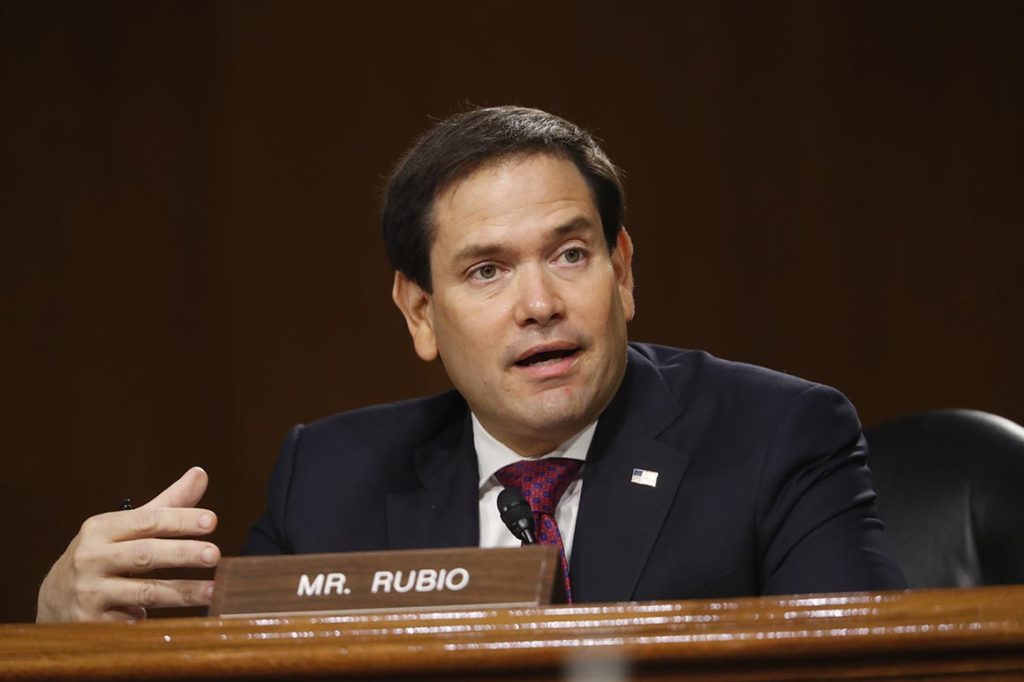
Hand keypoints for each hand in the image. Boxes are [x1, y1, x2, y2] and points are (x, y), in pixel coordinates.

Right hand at [36, 467, 219, 622]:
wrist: (54, 600)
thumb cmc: (101, 556)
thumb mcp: (125, 528)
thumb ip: (165, 505)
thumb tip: (200, 473)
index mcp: (101, 529)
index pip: (146, 520)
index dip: (179, 520)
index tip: (211, 521)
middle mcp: (91, 558)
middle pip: (145, 555)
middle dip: (182, 554)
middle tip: (215, 555)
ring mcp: (89, 592)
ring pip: (143, 592)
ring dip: (181, 592)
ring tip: (212, 591)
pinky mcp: (90, 623)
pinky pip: (131, 623)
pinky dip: (155, 621)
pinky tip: (180, 621)